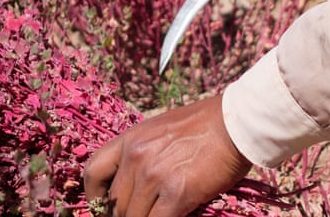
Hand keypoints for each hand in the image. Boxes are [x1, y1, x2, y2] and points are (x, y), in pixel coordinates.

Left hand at [83, 93, 252, 216]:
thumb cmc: (205, 124)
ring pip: (133, 216)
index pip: (94, 172)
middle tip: (140, 214)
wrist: (236, 123)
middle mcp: (136, 157)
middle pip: (115, 203)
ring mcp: (155, 176)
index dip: (94, 196)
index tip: (103, 207)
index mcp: (130, 139)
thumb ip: (143, 152)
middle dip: (123, 216)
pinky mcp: (177, 194)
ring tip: (158, 215)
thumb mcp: (161, 129)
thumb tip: (136, 184)